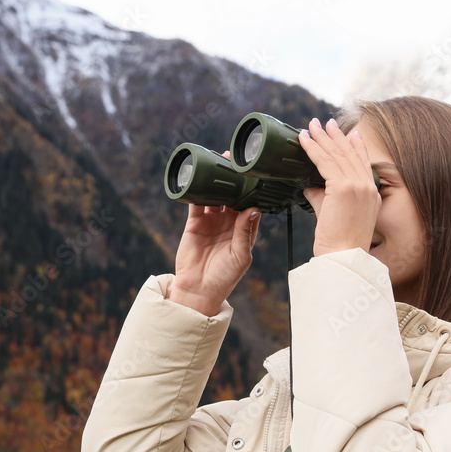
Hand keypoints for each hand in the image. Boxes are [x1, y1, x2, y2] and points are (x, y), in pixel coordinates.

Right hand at [169, 151, 260, 315]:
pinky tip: (197, 178)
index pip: (251, 203)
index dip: (253, 189)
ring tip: (217, 162)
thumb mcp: (240, 256)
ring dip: (216, 180)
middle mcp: (229, 221)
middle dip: (234, 178)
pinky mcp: (194, 222)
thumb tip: (252, 209)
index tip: (256, 174)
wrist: (198, 290)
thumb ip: (245, 233)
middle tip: (235, 161)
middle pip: (233, 194)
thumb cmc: (225, 278)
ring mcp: (211, 220)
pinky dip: (196, 190)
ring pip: (215, 194)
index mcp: (245, 228)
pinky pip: (196, 202)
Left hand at [299, 118, 379, 256]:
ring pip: (336, 154)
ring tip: (311, 125)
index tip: (350, 132)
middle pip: (349, 153)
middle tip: (324, 122)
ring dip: (322, 137)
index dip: (356, 145)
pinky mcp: (343, 187)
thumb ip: (323, 197)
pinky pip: (324, 162)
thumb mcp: (334, 213)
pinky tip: (303, 139)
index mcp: (371, 193)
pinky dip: (312, 148)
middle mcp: (367, 186)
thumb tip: (309, 187)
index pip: (363, 162)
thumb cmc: (339, 242)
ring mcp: (357, 185)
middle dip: (335, 135)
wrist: (343, 255)